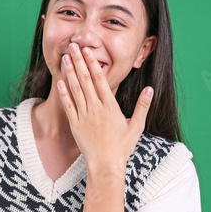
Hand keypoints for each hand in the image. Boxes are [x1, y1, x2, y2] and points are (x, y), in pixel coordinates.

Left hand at [57, 43, 153, 171]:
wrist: (106, 165)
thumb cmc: (122, 147)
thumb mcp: (137, 126)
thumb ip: (143, 105)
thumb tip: (151, 89)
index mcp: (110, 106)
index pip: (100, 79)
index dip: (92, 63)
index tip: (88, 51)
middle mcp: (96, 108)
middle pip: (86, 80)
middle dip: (79, 61)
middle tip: (73, 46)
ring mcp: (84, 116)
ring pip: (76, 89)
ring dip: (70, 72)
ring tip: (65, 58)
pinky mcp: (75, 124)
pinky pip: (68, 105)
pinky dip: (64, 93)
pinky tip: (60, 81)